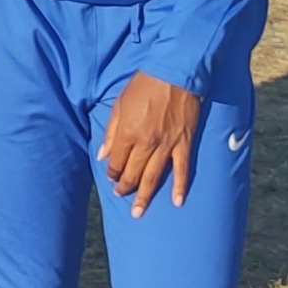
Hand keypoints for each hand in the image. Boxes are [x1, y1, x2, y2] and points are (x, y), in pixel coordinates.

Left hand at [98, 72, 200, 215]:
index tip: (111, 175)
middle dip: (125, 187)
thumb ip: (111, 132)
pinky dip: (181, 187)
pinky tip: (178, 201)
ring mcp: (167, 145)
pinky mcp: (184, 143)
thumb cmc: (144, 86)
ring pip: (154, 177)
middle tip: (121, 196)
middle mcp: (146, 143)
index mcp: (127, 133)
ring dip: (145, 196)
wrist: (174, 74)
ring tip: (138, 212)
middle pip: (133, 173)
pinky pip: (183, 170)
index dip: (113, 171)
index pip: (117, 161)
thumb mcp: (119, 105)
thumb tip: (103, 154)